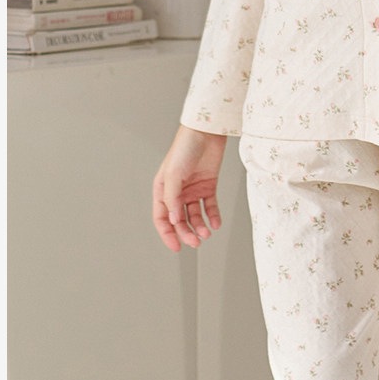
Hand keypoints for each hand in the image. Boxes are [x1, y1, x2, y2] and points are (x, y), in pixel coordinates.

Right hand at [152, 124, 227, 252]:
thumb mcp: (173, 174)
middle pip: (180, 220)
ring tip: (207, 232)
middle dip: (187, 233)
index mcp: (163, 190)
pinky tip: (216, 223)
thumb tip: (173, 219)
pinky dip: (213, 216)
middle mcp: (177, 192)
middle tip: (196, 242)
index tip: (176, 247)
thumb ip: (172, 198)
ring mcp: (193, 190)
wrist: (206, 132)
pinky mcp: (208, 186)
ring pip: (195, 216)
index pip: (162, 218)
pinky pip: (210, 206)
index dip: (167, 234)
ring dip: (200, 226)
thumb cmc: (185, 148)